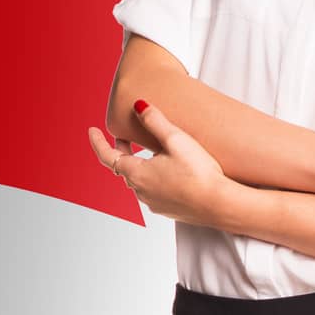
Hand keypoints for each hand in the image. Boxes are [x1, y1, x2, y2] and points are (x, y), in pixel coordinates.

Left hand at [87, 100, 233, 227]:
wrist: (221, 205)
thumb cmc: (199, 173)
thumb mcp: (176, 140)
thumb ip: (154, 121)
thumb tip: (139, 105)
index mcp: (137, 174)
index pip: (107, 156)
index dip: (98, 142)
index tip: (92, 130)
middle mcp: (141, 191)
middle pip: (122, 167)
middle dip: (120, 150)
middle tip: (123, 136)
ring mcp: (154, 203)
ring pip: (138, 180)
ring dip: (138, 164)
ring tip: (149, 151)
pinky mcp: (168, 210)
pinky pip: (153, 190)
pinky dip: (153, 177)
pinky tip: (169, 170)